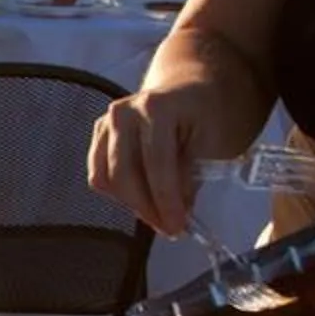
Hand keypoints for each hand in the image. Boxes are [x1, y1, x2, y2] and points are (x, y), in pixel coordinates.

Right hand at [87, 84, 228, 237]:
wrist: (194, 86)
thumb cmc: (210, 112)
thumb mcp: (214, 142)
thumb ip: (191, 175)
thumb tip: (175, 210)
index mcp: (156, 107)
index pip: (156, 164)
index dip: (166, 201)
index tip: (178, 228)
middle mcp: (123, 111)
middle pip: (123, 174)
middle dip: (147, 209)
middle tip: (170, 228)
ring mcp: (107, 121)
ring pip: (106, 179)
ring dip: (132, 203)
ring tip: (160, 213)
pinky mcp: (100, 134)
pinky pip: (100, 175)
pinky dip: (120, 193)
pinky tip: (145, 197)